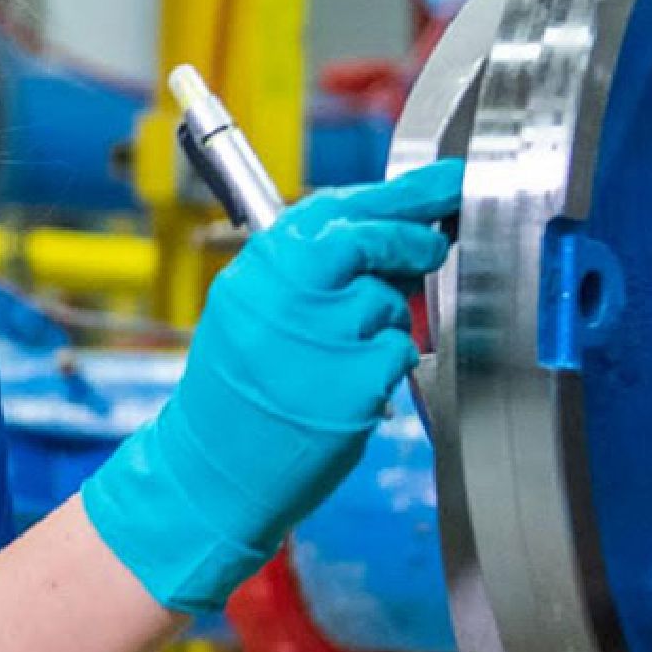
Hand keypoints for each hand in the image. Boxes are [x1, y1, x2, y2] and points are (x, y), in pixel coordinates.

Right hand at [81, 159, 462, 613]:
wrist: (211, 467)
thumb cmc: (232, 391)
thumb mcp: (246, 308)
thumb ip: (303, 268)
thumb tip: (380, 233)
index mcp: (260, 267)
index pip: (336, 207)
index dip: (399, 194)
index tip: (441, 184)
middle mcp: (291, 291)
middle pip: (375, 238)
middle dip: (411, 240)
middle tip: (429, 247)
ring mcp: (328, 336)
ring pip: (390, 304)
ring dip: (383, 324)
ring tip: (334, 359)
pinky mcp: (358, 382)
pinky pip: (398, 354)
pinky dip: (383, 369)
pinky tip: (342, 391)